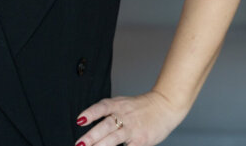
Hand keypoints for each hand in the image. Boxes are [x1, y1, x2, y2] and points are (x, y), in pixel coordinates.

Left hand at [73, 91, 187, 145]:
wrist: (165, 106)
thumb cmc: (141, 107)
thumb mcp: (123, 103)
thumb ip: (108, 112)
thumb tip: (88, 123)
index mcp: (118, 105)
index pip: (102, 107)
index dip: (90, 113)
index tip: (80, 120)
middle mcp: (124, 116)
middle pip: (106, 126)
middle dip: (91, 136)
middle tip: (80, 144)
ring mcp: (133, 128)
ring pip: (115, 138)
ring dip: (101, 145)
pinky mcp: (141, 140)